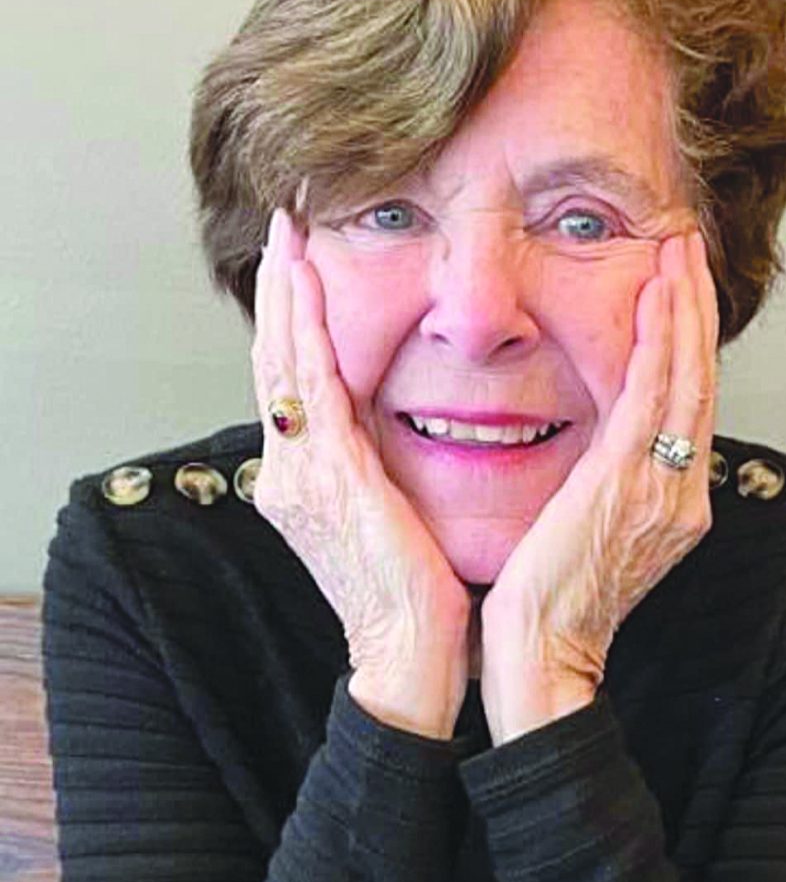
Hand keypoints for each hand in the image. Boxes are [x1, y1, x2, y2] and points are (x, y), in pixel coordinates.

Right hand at [250, 208, 471, 737]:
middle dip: (280, 290)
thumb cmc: (412, 589)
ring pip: (285, 363)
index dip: (292, 318)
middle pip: (276, 359)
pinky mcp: (328, 476)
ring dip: (288, 294)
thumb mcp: (386, 513)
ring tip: (290, 236)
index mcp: (306, 477)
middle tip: (285, 226)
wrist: (413, 654)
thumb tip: (387, 421)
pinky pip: (311, 387)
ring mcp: (300, 472)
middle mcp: (291, 468)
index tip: (300, 262)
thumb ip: (374, 463)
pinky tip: (308, 284)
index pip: (292, 381)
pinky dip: (306, 331)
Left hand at [479, 229, 717, 738]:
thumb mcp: (592, 530)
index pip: (687, 401)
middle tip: (688, 246)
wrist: (544, 656)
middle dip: (696, 306)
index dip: (687, 337)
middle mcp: (682, 488)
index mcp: (673, 499)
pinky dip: (659, 341)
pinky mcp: (631, 480)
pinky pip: (653, 395)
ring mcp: (665, 485)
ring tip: (679, 251)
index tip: (678, 284)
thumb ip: (609, 481)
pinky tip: (656, 296)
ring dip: (684, 307)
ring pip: (685, 376)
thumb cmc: (552, 599)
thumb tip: (596, 442)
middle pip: (699, 377)